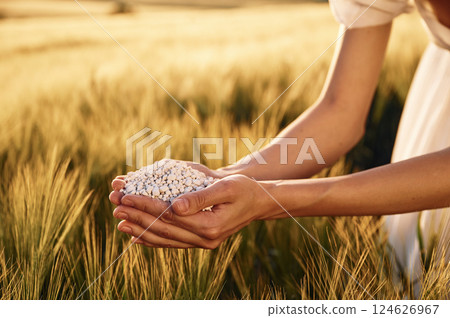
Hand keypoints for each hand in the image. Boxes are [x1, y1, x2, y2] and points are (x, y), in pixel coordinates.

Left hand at [108, 161, 232, 247]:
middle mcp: (205, 239)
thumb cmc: (243, 189)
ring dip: (141, 229)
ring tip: (120, 220)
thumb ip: (201, 196)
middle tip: (116, 205)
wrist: (258, 202)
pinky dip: (153, 238)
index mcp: (211, 226)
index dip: (146, 205)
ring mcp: (203, 243)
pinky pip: (172, 242)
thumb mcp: (226, 187)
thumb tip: (175, 205)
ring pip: (165, 239)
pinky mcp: (200, 241)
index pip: (170, 216)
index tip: (127, 196)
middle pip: (164, 229)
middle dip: (137, 216)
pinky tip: (137, 234)